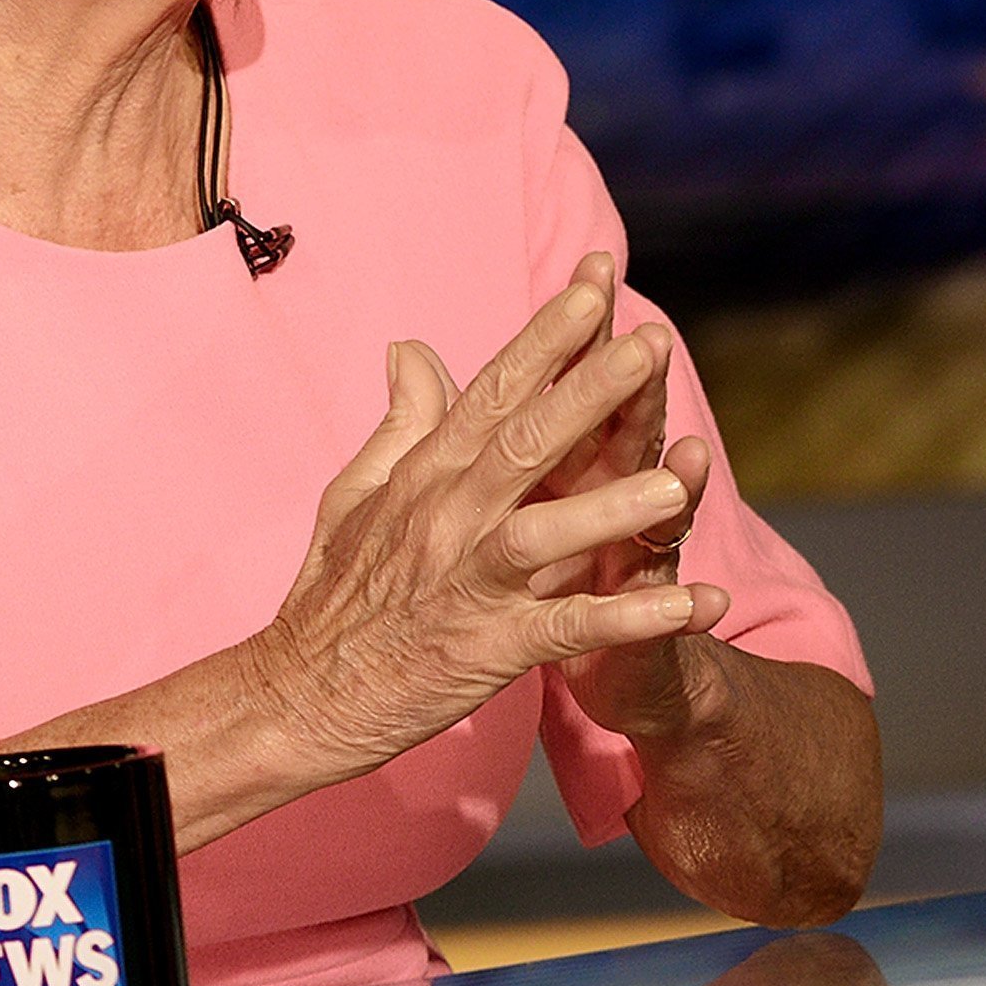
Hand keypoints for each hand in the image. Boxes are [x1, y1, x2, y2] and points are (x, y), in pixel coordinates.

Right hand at [245, 269, 707, 779]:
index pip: (493, 391)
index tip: (597, 287)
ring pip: (544, 533)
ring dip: (612, 507)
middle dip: (590, 391)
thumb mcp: (356, 493)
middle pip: (525, 443)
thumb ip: (402, 421)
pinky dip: (628, 618)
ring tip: (680, 480)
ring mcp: (466, 583)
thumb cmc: (333, 595)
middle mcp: (445, 518)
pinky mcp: (487, 650)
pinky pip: (567, 629)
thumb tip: (413, 346)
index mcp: (424, 475)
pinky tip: (688, 606)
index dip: (547, 338)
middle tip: (650, 342)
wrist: (297, 698)